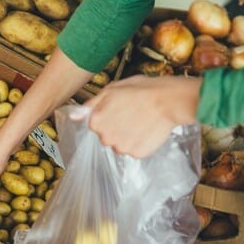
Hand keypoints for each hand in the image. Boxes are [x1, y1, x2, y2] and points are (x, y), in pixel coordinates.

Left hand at [79, 75, 201, 157]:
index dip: (108, 115)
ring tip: (141, 121)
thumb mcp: (112, 89)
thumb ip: (91, 104)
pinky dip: (140, 143)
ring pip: (120, 145)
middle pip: (106, 136)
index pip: (95, 124)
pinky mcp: (137, 154)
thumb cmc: (142, 90)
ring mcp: (121, 147)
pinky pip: (134, 150)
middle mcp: (105, 137)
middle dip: (116, 127)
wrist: (170, 100)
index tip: (119, 108)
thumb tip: (73, 117)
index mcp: (96, 120)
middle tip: (132, 113)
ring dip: (128, 136)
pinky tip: (148, 130)